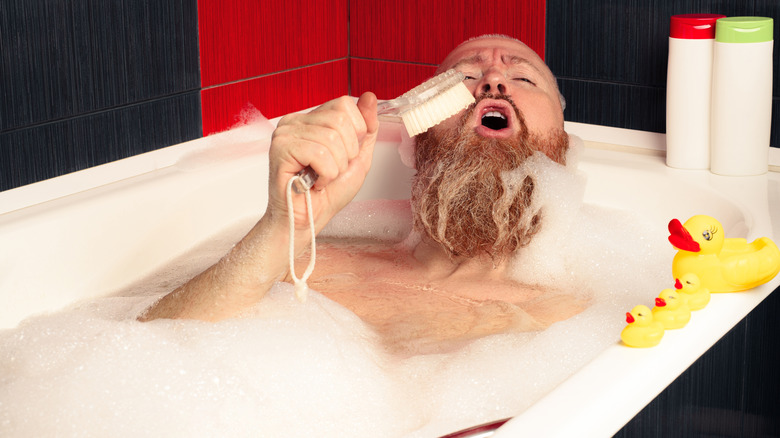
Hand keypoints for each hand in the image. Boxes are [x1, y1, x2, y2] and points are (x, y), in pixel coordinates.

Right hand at [267, 92, 378, 240]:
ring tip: (321, 177)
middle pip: (340, 120)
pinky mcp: (280, 148)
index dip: (355, 132)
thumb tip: (369, 97)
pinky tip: (313, 182)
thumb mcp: (358, 157)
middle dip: (347, 153)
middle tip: (332, 170)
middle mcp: (296, 121)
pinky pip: (319, 153)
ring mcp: (285, 133)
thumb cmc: (328, 194)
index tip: (345, 154)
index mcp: (312, 119)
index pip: (344, 104)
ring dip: (335, 167)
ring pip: (331, 138)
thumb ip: (366, 127)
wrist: (307, 221)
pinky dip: (325, 174)